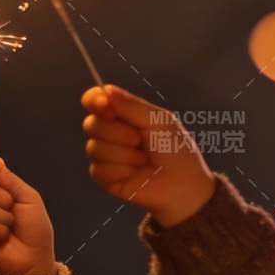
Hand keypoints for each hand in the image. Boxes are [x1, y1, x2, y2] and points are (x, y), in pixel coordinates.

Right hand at [81, 84, 214, 226]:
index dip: (94, 100)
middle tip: (140, 140)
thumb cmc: (175, 149)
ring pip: (94, 147)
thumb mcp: (158, 121)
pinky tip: (136, 173)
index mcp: (122, 114)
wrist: (183, 184)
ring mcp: (105, 155)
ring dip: (124, 153)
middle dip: (117, 132)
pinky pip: (99, 169)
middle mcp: (109, 132)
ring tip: (143, 159)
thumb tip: (105, 90)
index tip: (105, 105)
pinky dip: (121, 170)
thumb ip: (131, 106)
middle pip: (91, 123)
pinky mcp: (104, 177)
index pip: (95, 100)